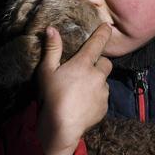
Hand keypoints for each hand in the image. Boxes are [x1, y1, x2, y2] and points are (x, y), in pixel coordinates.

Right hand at [36, 23, 112, 154]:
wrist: (62, 127)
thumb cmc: (52, 97)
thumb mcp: (46, 72)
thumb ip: (52, 49)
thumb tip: (52, 29)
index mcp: (83, 64)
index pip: (97, 43)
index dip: (103, 33)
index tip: (107, 27)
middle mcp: (98, 76)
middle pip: (105, 63)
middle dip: (99, 64)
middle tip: (85, 70)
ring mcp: (103, 92)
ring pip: (104, 82)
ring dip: (96, 82)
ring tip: (81, 91)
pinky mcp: (105, 107)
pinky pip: (103, 98)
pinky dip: (95, 98)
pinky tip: (83, 104)